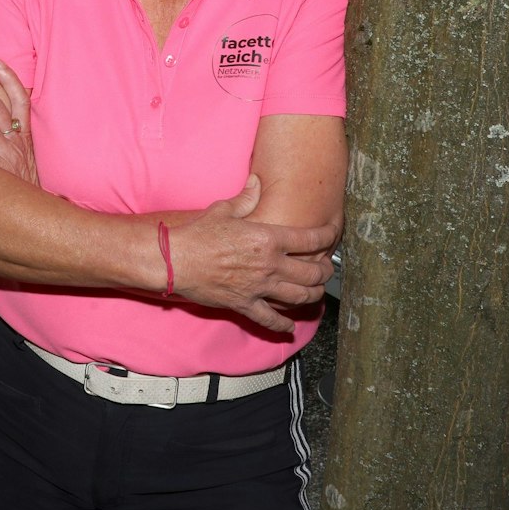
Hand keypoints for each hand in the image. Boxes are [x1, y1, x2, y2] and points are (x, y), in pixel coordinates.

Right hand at [168, 174, 340, 333]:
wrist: (174, 260)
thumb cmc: (197, 234)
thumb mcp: (224, 210)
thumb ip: (246, 198)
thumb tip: (256, 182)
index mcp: (268, 238)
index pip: (311, 239)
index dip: (329, 236)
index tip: (334, 234)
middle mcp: (269, 264)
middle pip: (312, 272)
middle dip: (326, 272)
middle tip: (327, 270)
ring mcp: (259, 287)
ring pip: (299, 297)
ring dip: (313, 295)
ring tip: (316, 293)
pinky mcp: (245, 304)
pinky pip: (270, 319)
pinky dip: (283, 325)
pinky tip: (289, 327)